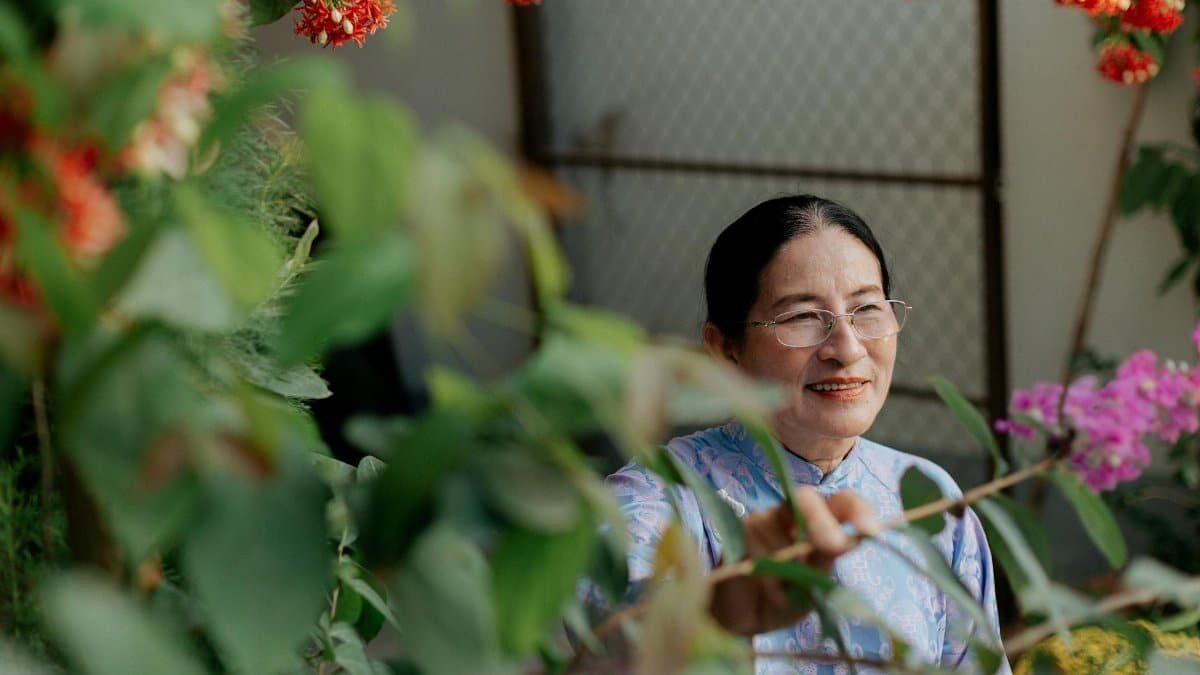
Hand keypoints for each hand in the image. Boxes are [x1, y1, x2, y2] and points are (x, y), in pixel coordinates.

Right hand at [708, 487, 879, 635]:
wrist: (741, 617)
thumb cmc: (783, 598)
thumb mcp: (812, 587)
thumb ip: (824, 562)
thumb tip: (846, 543)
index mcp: (818, 522)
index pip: (841, 502)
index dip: (857, 509)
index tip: (871, 530)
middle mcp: (788, 514)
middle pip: (805, 498)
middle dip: (821, 522)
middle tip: (835, 547)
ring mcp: (761, 519)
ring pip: (781, 535)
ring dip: (789, 571)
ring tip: (784, 597)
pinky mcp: (737, 532)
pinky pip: (759, 553)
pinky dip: (769, 579)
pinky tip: (767, 592)